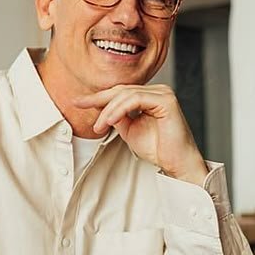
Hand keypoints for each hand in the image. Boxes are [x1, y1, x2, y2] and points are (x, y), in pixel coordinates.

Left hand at [74, 84, 208, 184]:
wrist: (176, 163)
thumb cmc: (158, 149)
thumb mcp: (129, 130)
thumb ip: (117, 117)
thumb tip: (101, 108)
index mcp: (150, 96)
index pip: (120, 92)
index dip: (98, 97)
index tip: (78, 102)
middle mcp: (157, 91)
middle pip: (121, 90)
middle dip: (98, 99)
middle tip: (80, 105)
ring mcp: (163, 93)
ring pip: (126, 94)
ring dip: (108, 110)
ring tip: (99, 126)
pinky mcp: (166, 100)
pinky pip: (136, 99)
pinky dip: (119, 109)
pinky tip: (110, 121)